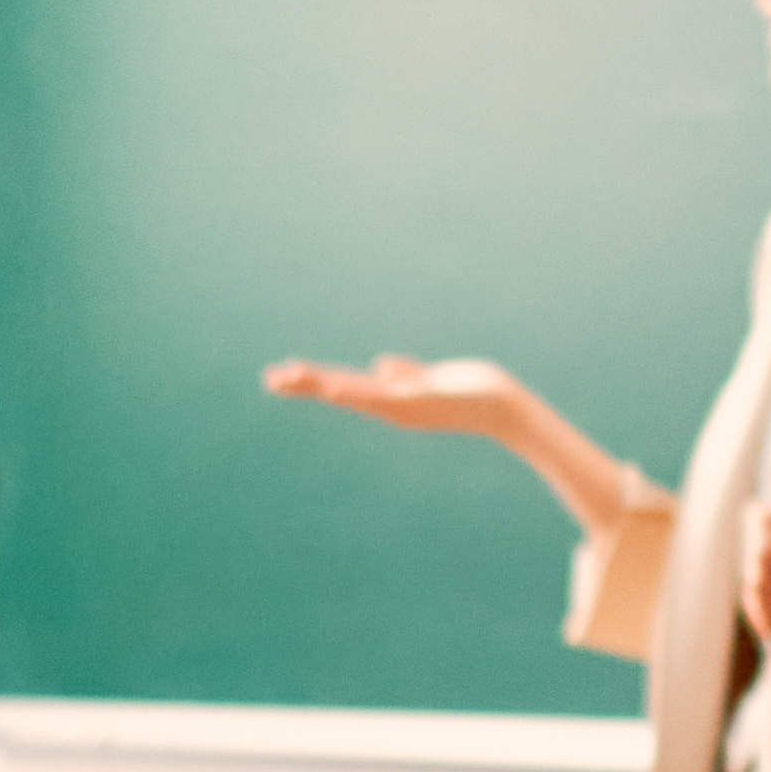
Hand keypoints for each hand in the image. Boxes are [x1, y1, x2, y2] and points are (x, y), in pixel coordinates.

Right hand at [264, 352, 551, 443]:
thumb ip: (404, 372)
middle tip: (269, 379)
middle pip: (338, 391)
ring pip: (349, 392)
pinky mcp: (413, 401)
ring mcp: (399, 405)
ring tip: (288, 377)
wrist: (501, 407)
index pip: (343, 387)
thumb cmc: (470, 393)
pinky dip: (349, 391)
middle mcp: (388, 405)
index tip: (285, 375)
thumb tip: (381, 364)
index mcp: (389, 399)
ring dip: (317, 384)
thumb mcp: (429, 378)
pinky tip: (328, 386)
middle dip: (304, 384)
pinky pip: (374, 394)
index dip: (314, 380)